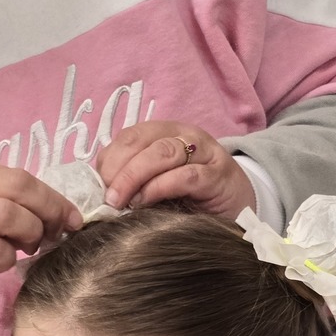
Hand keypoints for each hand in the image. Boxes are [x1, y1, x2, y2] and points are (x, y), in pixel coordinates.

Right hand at [0, 164, 82, 331]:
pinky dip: (6, 260)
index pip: (14, 175)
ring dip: (29, 233)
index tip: (67, 216)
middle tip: (56, 232)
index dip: (50, 195)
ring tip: (26, 249)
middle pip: (15, 187)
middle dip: (48, 209)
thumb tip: (51, 208)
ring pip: (5, 214)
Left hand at [96, 121, 255, 217]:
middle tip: (108, 198)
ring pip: (163, 153)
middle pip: (142, 141)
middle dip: (119, 169)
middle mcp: (183, 135)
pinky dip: (161, 188)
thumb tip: (101, 193)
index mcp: (163, 132)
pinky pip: (186, 176)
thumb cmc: (190, 194)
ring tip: (122, 202)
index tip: (98, 186)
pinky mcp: (217, 176)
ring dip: (135, 177)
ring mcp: (203, 152)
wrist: (237, 203)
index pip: (129, 136)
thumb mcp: (157, 183)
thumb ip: (132, 180)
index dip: (109, 159)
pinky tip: (146, 202)